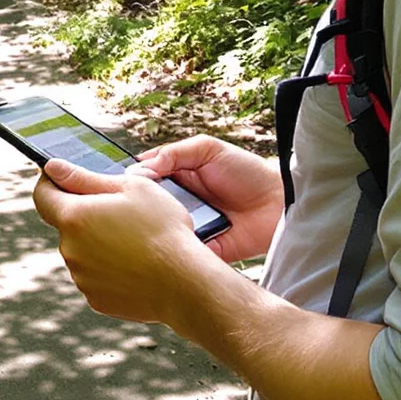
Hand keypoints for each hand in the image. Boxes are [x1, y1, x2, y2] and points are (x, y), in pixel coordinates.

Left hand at [31, 160, 214, 326]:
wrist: (185, 283)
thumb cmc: (162, 230)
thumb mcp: (130, 188)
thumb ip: (84, 177)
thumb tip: (52, 167)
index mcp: (74, 217)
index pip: (42, 195)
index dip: (51, 183)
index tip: (66, 179)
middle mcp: (70, 250)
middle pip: (66, 224)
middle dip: (86, 214)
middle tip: (120, 211)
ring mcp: (81, 277)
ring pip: (82, 251)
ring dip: (98, 242)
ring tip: (134, 240)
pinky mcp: (96, 299)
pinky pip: (95, 276)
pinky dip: (108, 268)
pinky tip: (135, 263)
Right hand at [138, 137, 283, 262]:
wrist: (279, 203)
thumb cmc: (247, 172)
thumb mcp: (208, 149)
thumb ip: (175, 153)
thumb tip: (142, 166)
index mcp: (179, 176)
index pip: (146, 178)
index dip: (133, 180)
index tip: (122, 181)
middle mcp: (180, 202)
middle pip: (147, 205)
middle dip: (137, 205)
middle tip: (129, 203)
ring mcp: (189, 226)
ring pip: (160, 228)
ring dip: (152, 226)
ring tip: (140, 224)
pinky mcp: (201, 249)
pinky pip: (180, 250)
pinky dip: (172, 246)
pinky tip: (166, 240)